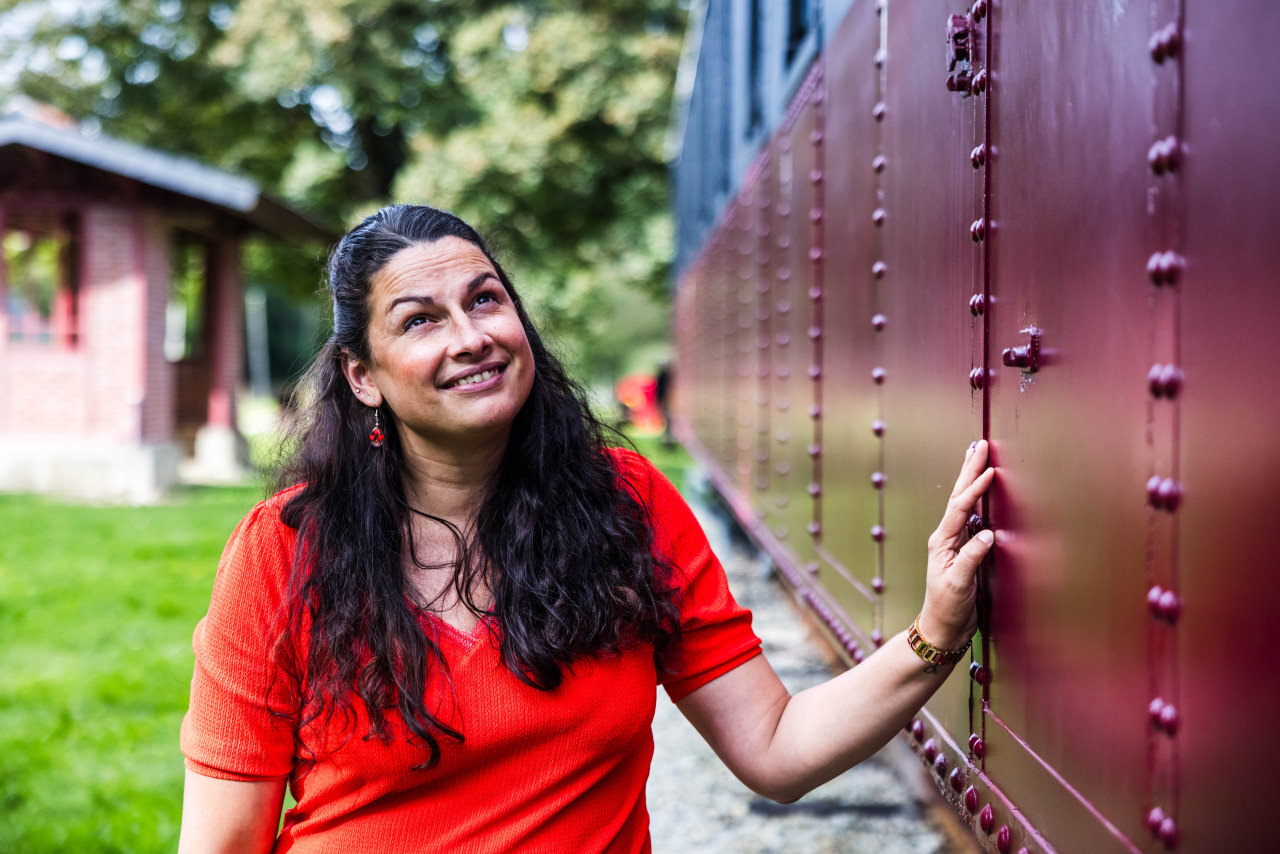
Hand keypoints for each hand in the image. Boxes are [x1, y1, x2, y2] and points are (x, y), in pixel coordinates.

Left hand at [919, 440, 995, 650]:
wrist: (942, 627)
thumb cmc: (947, 608)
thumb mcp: (958, 585)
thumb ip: (971, 558)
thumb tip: (988, 534)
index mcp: (942, 541)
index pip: (960, 508)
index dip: (974, 489)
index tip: (989, 471)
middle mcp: (947, 536)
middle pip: (960, 496)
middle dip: (970, 470)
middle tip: (979, 444)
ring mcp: (956, 541)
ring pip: (966, 503)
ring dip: (972, 478)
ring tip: (978, 456)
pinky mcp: (966, 549)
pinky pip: (973, 516)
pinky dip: (978, 498)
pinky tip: (982, 489)